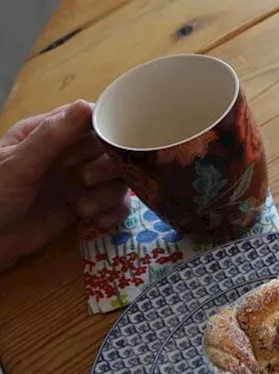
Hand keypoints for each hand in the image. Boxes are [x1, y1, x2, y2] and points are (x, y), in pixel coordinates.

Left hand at [0, 100, 129, 269]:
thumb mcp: (19, 163)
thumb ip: (52, 136)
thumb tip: (87, 104)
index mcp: (46, 133)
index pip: (88, 119)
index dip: (107, 128)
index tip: (114, 142)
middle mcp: (67, 154)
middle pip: (110, 149)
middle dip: (108, 166)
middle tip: (88, 179)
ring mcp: (77, 181)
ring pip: (117, 178)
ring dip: (108, 194)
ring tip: (83, 208)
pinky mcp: (84, 206)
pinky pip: (115, 204)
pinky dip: (114, 212)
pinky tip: (98, 221)